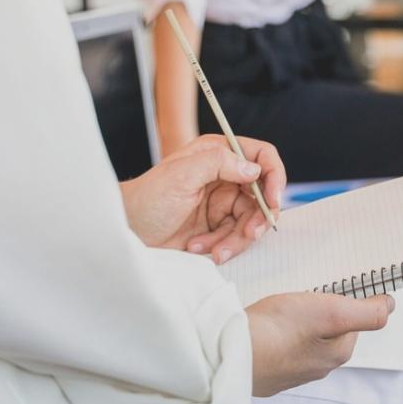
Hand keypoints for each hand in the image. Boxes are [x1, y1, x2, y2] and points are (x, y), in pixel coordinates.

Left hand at [120, 135, 285, 262]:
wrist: (128, 233)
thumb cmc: (146, 199)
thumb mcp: (180, 175)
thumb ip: (218, 163)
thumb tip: (254, 169)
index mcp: (218, 154)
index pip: (262, 156)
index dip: (274, 175)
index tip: (273, 199)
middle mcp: (225, 176)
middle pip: (263, 194)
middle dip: (259, 216)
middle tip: (250, 232)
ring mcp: (223, 203)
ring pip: (252, 220)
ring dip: (236, 238)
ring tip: (214, 249)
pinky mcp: (218, 226)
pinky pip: (236, 238)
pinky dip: (223, 246)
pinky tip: (199, 247)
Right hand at [248, 292, 394, 395]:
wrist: (228, 355)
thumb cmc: (278, 329)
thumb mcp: (331, 312)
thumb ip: (365, 312)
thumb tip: (390, 307)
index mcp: (338, 354)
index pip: (353, 320)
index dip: (341, 301)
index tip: (323, 292)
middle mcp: (319, 369)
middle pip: (329, 331)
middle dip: (319, 313)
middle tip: (299, 301)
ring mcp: (291, 375)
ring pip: (305, 341)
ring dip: (297, 325)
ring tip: (280, 314)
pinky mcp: (268, 375)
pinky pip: (281, 351)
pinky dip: (277, 337)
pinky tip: (265, 330)